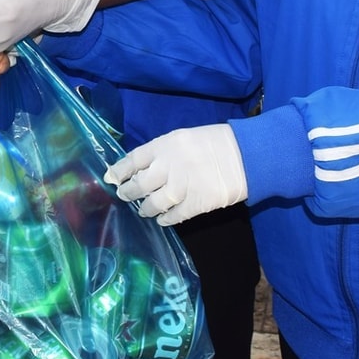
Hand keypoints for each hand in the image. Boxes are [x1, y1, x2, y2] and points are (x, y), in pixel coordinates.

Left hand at [104, 123, 246, 226]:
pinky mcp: (194, 204)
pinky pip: (172, 216)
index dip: (119, 170)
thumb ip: (162, 152)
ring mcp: (181, 187)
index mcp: (165, 145)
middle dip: (128, 192)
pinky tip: (162, 219)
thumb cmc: (215, 143)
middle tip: (125, 195)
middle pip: (139, 184)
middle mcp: (169, 166)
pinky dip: (165, 219)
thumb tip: (141, 168)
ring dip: (145, 208)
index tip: (111, 177)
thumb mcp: (184, 138)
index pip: (133, 159)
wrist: (247, 156)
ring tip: (143, 209)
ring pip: (152, 203)